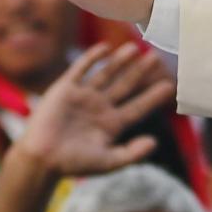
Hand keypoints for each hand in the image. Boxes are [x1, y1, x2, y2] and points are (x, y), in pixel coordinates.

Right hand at [15, 43, 171, 178]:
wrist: (41, 158)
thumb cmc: (73, 164)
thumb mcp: (107, 162)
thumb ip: (131, 153)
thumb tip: (155, 143)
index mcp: (111, 124)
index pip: (137, 107)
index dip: (152, 97)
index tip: (169, 86)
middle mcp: (100, 107)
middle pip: (125, 86)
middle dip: (140, 72)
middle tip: (157, 58)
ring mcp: (83, 97)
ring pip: (106, 74)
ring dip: (120, 61)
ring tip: (135, 48)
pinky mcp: (65, 89)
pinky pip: (80, 69)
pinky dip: (91, 58)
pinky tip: (105, 48)